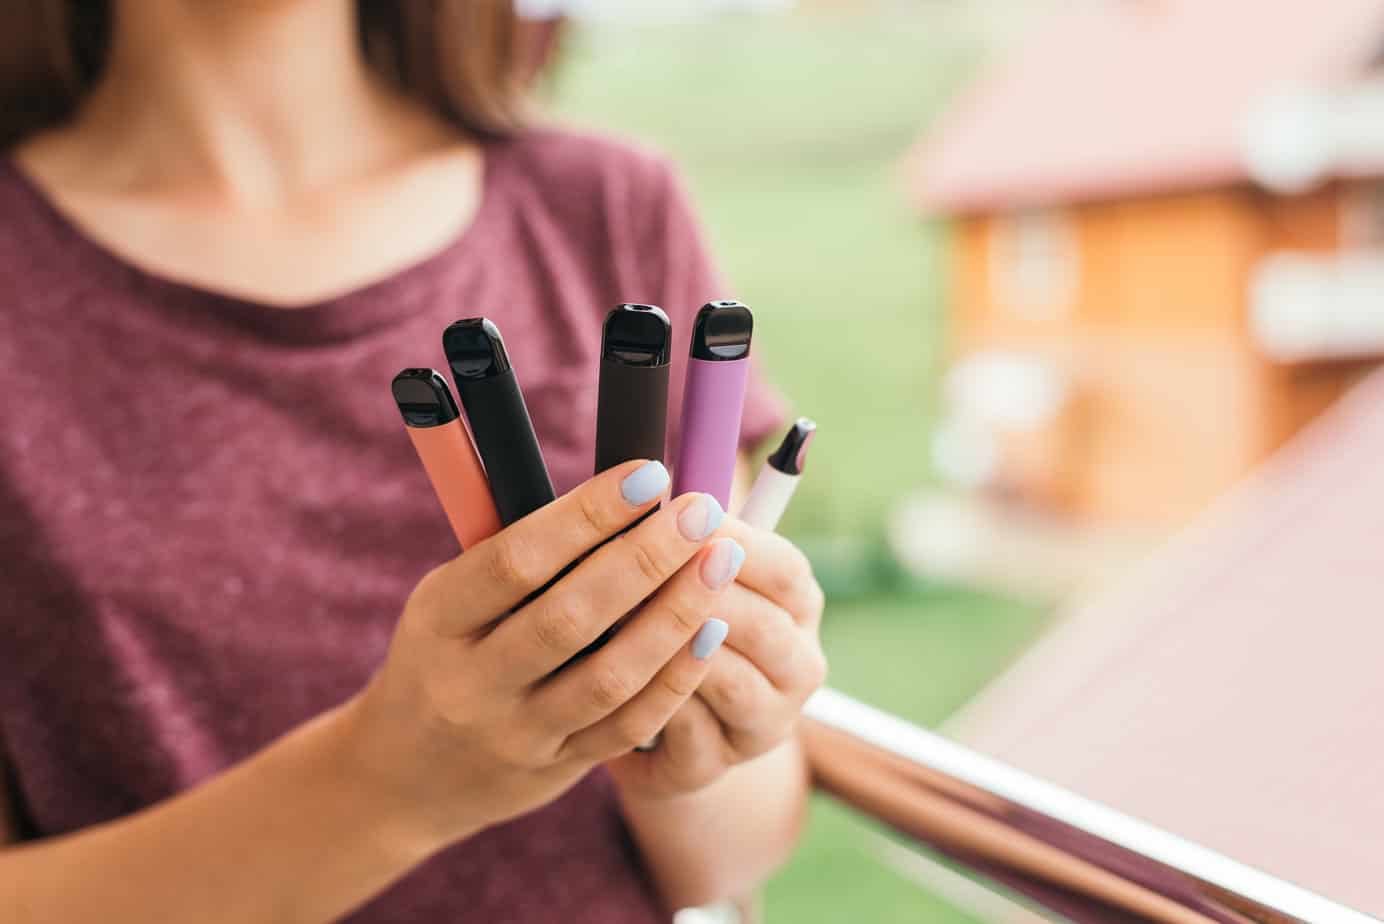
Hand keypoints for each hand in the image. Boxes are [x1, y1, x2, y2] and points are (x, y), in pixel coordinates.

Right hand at [336, 460, 744, 849]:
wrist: (405, 774)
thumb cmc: (448, 652)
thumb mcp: (451, 599)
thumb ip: (519, 553)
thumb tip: (617, 485)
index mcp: (439, 617)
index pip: (517, 560)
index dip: (587, 516)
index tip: (649, 474)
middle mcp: (471, 680)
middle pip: (569, 617)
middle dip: (644, 558)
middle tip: (702, 511)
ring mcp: (516, 732)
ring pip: (608, 677)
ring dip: (674, 616)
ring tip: (721, 562)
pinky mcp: (557, 768)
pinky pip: (627, 725)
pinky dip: (675, 678)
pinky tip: (713, 631)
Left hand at [608, 518, 825, 799]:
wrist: (661, 724)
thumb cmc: (668, 617)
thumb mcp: (686, 570)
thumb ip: (683, 531)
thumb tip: (650, 480)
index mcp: (797, 607)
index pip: (788, 571)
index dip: (739, 542)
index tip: (688, 515)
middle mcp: (796, 668)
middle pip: (766, 628)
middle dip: (704, 593)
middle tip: (647, 566)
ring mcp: (762, 725)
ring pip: (729, 683)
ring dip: (674, 645)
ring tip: (621, 615)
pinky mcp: (712, 768)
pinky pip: (685, 733)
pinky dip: (651, 699)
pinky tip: (613, 671)